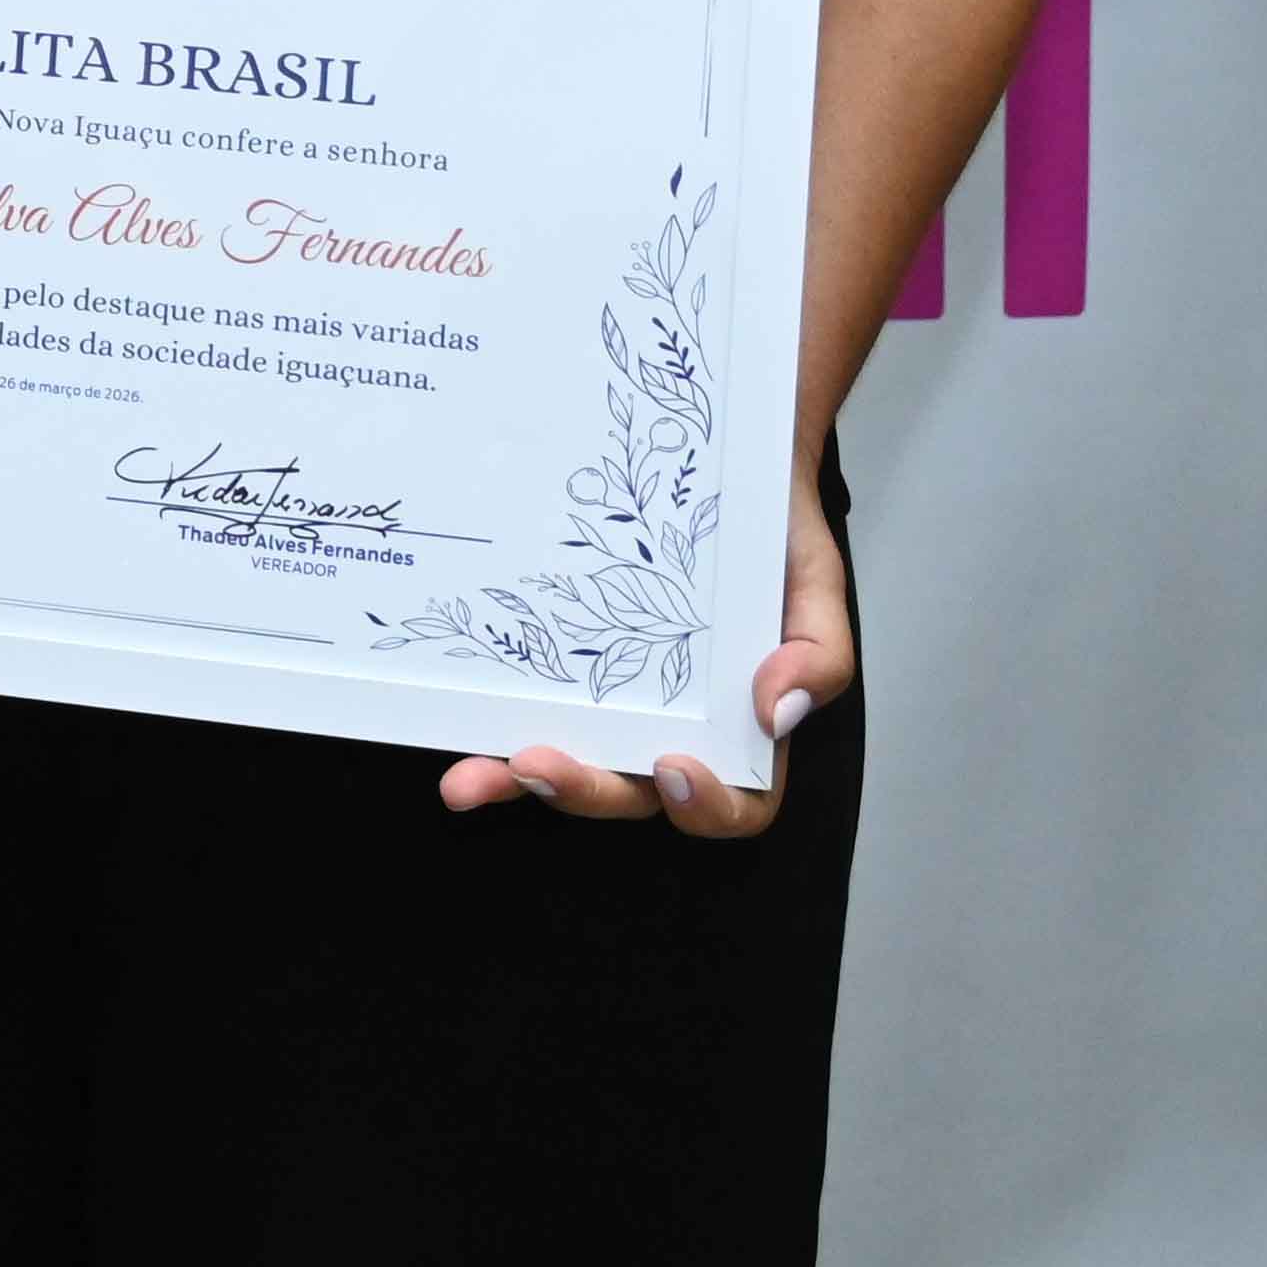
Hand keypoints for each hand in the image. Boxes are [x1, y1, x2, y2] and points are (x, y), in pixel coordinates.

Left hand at [439, 469, 850, 835]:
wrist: (720, 461)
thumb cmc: (772, 536)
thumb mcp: (815, 585)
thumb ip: (818, 653)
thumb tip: (776, 711)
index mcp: (737, 729)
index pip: (732, 803)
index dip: (706, 805)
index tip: (674, 766)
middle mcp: (664, 725)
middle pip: (626, 793)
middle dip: (580, 791)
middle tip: (536, 764)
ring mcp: (601, 696)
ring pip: (560, 760)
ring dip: (510, 777)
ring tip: (467, 779)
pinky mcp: (551, 659)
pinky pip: (517, 701)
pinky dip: (482, 720)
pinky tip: (448, 719)